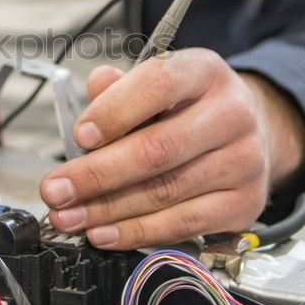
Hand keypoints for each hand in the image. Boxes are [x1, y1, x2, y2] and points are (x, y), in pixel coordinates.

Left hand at [39, 48, 304, 249]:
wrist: (248, 132)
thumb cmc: (188, 108)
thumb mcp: (155, 85)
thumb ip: (120, 88)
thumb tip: (93, 89)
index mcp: (205, 72)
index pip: (158, 85)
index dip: (114, 112)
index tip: (79, 136)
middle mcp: (232, 113)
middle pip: (157, 149)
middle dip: (96, 174)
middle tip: (55, 190)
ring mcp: (244, 161)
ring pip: (165, 192)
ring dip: (107, 210)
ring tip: (68, 216)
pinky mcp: (246, 203)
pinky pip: (183, 225)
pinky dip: (137, 232)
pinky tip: (104, 233)